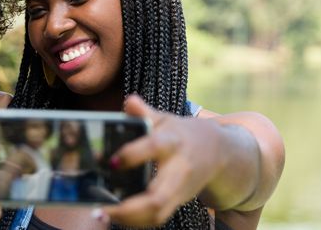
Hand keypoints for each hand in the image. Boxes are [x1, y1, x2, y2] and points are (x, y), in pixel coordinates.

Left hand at [100, 95, 224, 226]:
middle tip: (103, 206)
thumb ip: (144, 112)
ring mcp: (179, 190)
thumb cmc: (181, 133)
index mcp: (172, 142)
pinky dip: (137, 221)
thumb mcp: (165, 119)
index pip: (154, 147)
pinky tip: (117, 217)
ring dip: (130, 219)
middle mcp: (178, 170)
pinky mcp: (178, 202)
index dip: (133, 155)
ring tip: (104, 214)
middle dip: (129, 207)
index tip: (112, 162)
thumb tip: (129, 102)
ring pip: (158, 213)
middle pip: (157, 196)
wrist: (216, 150)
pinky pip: (158, 217)